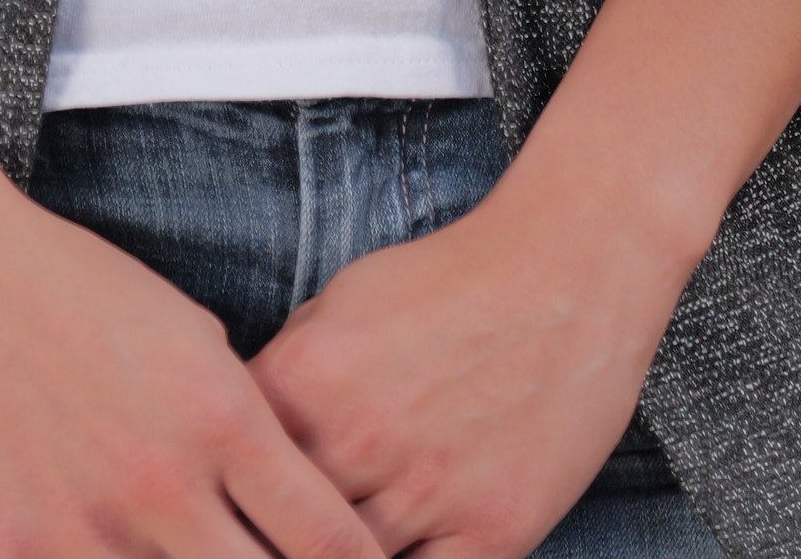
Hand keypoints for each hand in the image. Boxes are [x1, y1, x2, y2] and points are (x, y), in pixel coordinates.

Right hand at [0, 166, 384, 558]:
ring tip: (189, 557)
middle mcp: (160, 483)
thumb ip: (243, 424)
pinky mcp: (9, 554)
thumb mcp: (189, 335)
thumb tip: (289, 507)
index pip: (326, 540)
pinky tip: (113, 557)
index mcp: (219, 416)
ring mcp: (82, 530)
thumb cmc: (75, 288)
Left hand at [249, 184, 681, 558]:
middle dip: (278, 536)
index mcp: (306, 377)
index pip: (233, 468)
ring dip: (339, 556)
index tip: (234, 503)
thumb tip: (252, 426)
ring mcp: (427, 491)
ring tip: (338, 543)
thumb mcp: (345, 298)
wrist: (568, 270)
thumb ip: (292, 370)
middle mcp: (357, 439)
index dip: (232, 490)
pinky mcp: (493, 531)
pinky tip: (396, 555)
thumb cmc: (456, 279)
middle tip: (275, 535)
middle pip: (284, 532)